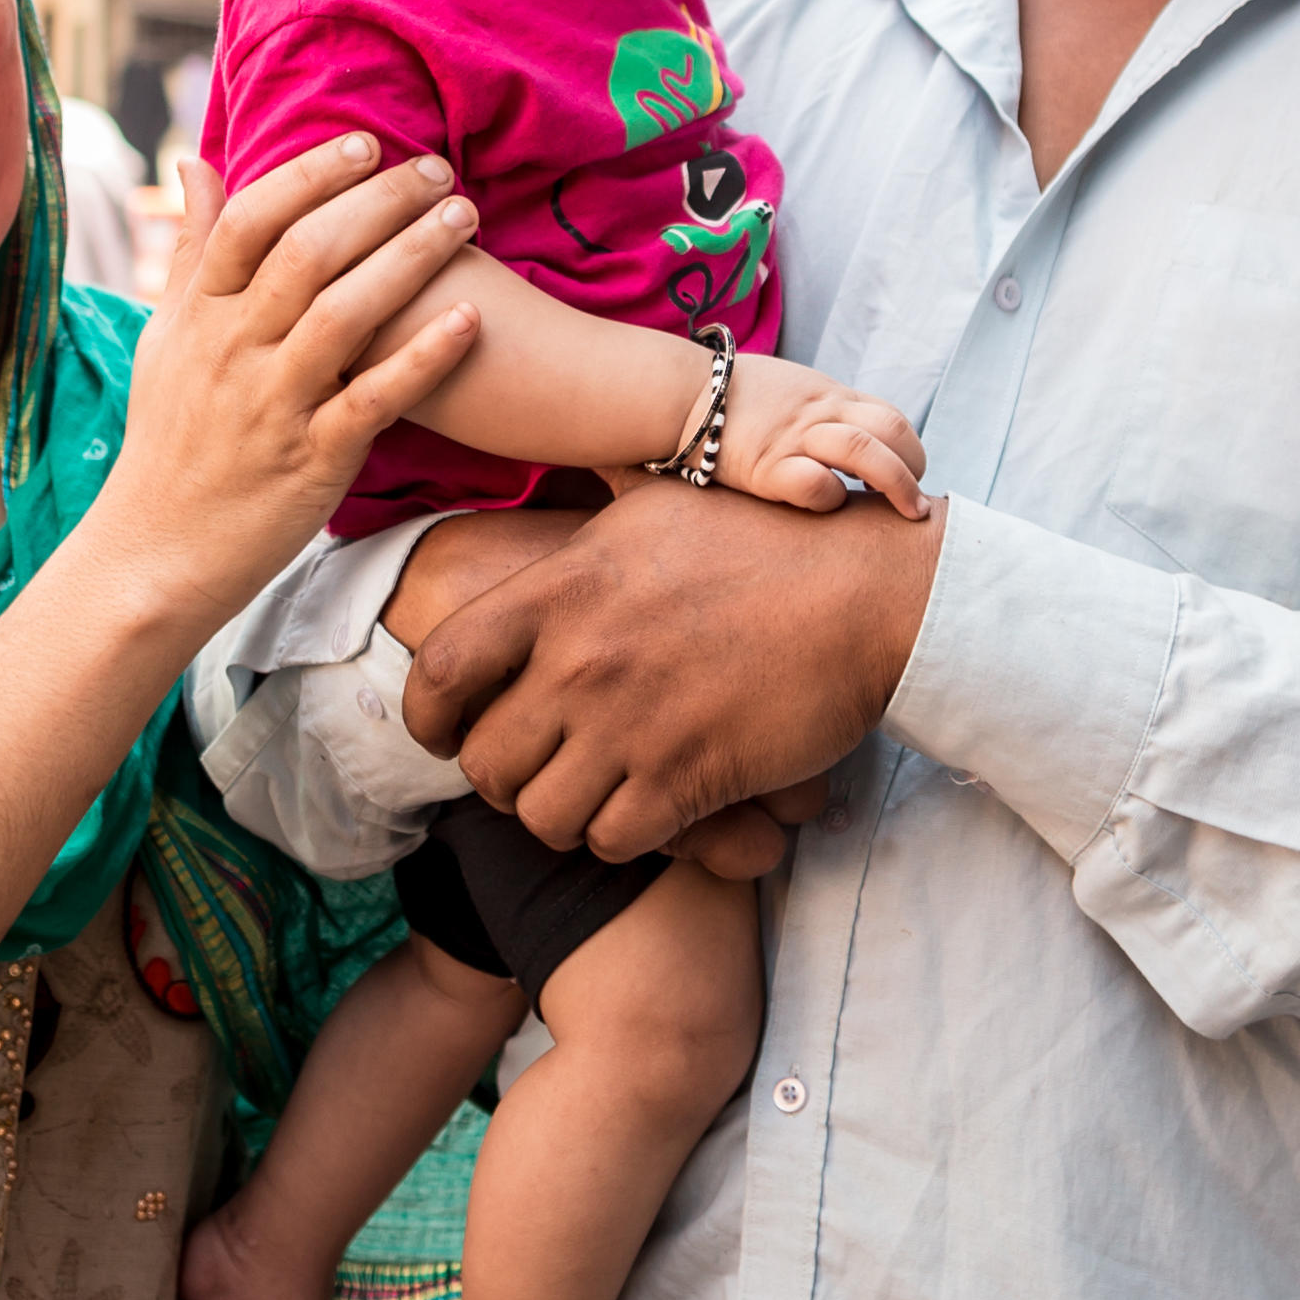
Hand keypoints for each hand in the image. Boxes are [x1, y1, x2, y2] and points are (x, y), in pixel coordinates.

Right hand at [103, 136, 482, 631]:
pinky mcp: (312, 459)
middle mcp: (234, 351)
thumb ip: (193, 249)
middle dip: (378, 202)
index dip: (310, 174)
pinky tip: (472, 320)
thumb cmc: (172, 439)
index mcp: (200, 315)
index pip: (252, 221)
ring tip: (465, 217)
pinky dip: (424, 358)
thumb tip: (193, 160)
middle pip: (308, 252)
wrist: (157, 553)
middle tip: (438, 169)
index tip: (366, 144)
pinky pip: (374, 399)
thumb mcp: (167, 337)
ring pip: (345, 314)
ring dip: (411, 258)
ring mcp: (273, 405)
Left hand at [403, 473, 938, 861]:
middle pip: (484, 762)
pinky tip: (653, 807)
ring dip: (565, 813)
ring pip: (540, 815)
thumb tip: (568, 459)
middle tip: (543, 767)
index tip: (449, 732)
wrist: (868, 590)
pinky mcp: (686, 776)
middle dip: (506, 777)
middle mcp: (581, 658)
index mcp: (563, 588)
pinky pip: (611, 841)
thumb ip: (591, 519)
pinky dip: (624, 835)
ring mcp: (630, 722)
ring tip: (597, 792)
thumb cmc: (769, 540)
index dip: (430, 715)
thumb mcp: (659, 504)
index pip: (442, 669)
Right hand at [711, 355, 930, 517]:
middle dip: (914, 468)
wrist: (679, 396)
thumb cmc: (732, 398)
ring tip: (906, 512)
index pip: (889, 415)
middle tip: (916, 503)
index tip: (908, 474)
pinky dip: (832, 498)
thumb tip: (848, 439)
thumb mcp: (790, 388)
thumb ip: (821, 408)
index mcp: (827, 395)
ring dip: (896, 485)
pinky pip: (815, 483)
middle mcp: (818, 412)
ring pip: (864, 452)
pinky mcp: (766, 467)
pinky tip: (830, 507)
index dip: (910, 448)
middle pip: (890, 430)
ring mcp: (794, 438)